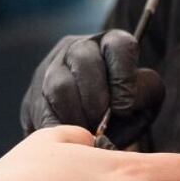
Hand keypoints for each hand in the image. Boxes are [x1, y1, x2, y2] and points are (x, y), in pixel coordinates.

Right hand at [20, 31, 164, 148]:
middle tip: (102, 122)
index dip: (123, 77)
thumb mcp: (146, 101)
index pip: (119, 45)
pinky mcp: (33, 95)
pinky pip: (42, 110)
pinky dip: (60, 127)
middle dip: (96, 98)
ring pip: (59, 84)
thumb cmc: (126, 112)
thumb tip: (120, 103)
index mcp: (111, 43)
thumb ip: (143, 95)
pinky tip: (71, 137)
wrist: (94, 132)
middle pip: (83, 59)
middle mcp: (78, 47)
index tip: (124, 106)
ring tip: (88, 132)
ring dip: (77, 115)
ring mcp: (51, 67)